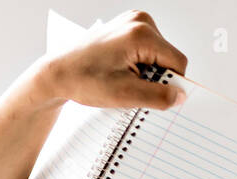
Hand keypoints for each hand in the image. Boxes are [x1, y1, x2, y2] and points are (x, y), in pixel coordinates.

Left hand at [39, 10, 188, 110]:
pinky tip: (118, 71)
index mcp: (142, 33)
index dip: (170, 84)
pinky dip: (137, 64)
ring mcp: (132, 21)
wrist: (56, 73)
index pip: (177, 62)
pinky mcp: (126, 27)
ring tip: (119, 79)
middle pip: (167, 57)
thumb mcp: (123, 95)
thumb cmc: (82, 80)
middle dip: (154, 77)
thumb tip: (180, 97)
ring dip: (145, 72)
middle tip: (129, 89)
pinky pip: (144, 50)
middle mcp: (140, 21)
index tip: (155, 99)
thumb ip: (156, 96)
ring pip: (156, 55)